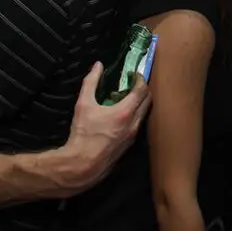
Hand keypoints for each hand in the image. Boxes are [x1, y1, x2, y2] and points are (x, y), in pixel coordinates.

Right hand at [59, 62, 151, 192]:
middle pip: (148, 100)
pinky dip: (135, 115)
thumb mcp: (84, 104)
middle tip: (133, 84)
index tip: (134, 74)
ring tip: (125, 99)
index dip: (140, 78)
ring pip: (144, 113)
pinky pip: (138, 125)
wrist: (83, 165)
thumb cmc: (83, 133)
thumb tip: (98, 65)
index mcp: (126, 111)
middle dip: (143, 89)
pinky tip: (121, 116)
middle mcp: (134, 123)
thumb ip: (91, 82)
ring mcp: (134, 135)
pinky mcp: (130, 145)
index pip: (142, 89)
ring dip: (139, 103)